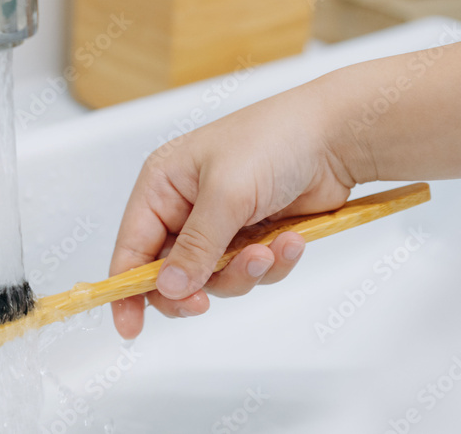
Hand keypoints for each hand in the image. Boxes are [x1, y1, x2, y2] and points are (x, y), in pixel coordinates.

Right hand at [109, 79, 360, 338]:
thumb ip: (195, 246)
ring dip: (242, 273)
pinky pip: (250, 272)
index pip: (132, 246)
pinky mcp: (253, 235)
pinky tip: (290, 242)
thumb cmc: (273, 141)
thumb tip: (168, 286)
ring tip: (268, 252)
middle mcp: (184, 206)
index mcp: (162, 185)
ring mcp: (220, 223)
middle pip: (170, 271)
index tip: (128, 325)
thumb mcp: (226, 194)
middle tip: (202, 303)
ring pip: (213, 277)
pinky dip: (272, 264)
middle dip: (193, 286)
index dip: (126, 287)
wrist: (336, 136)